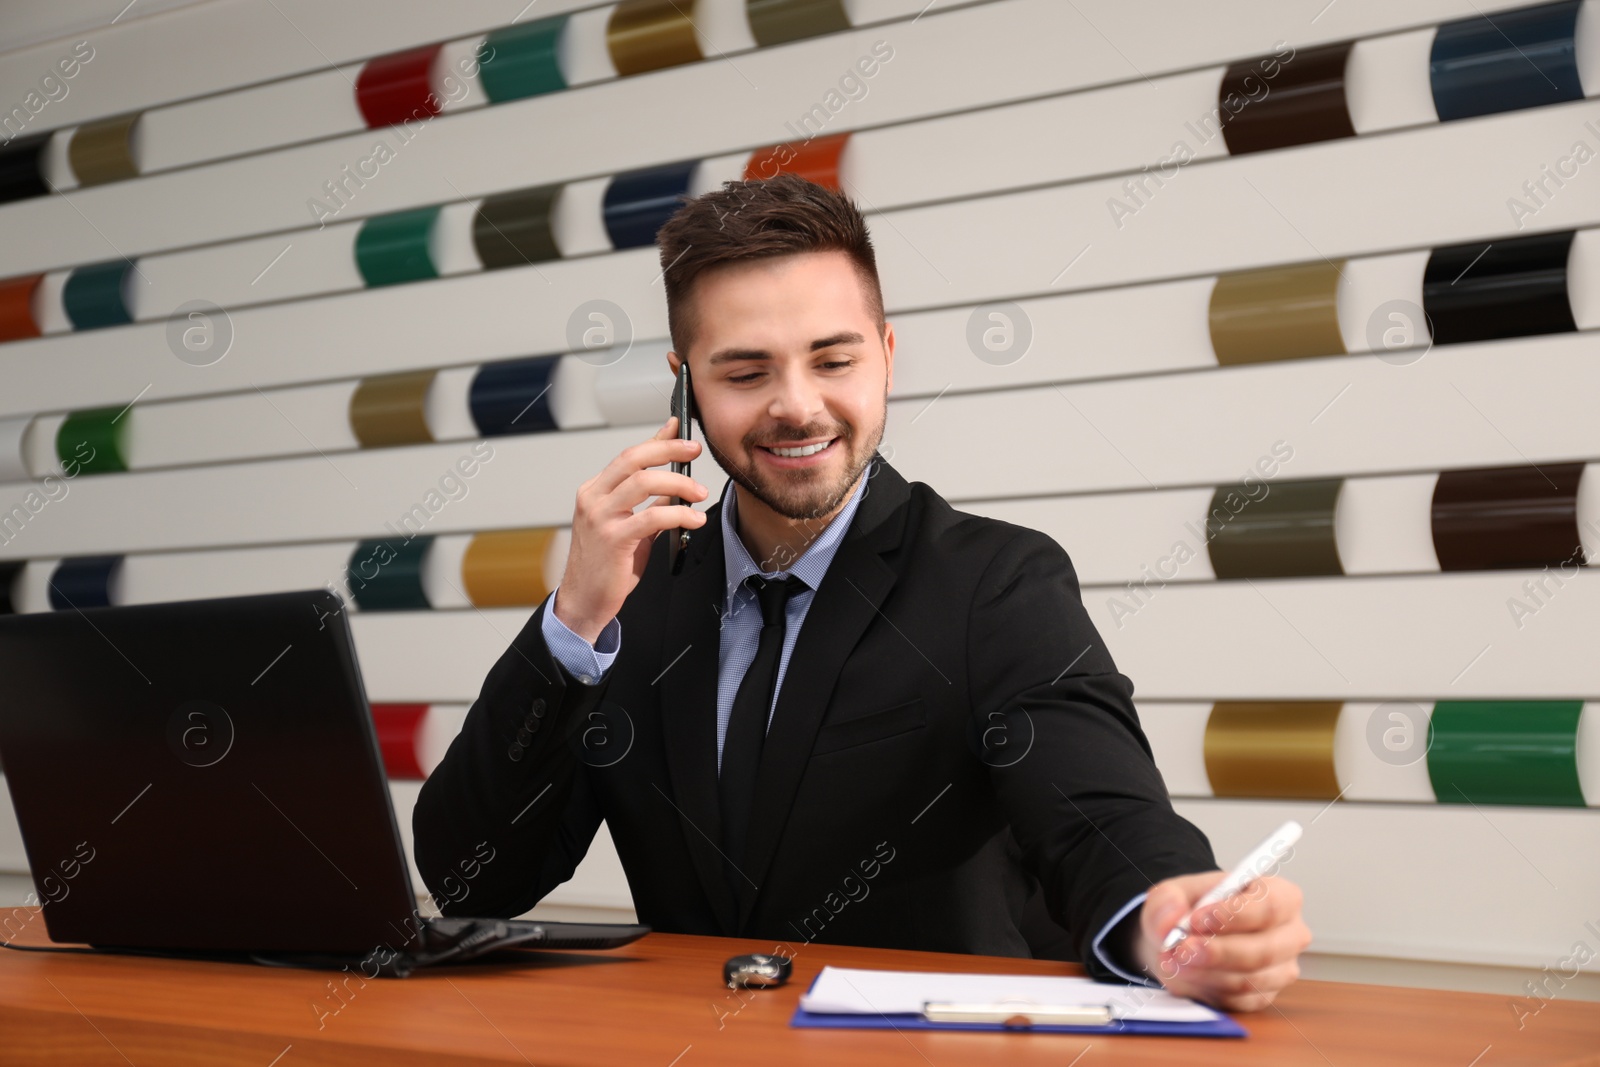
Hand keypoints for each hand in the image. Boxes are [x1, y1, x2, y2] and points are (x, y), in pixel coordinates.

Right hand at [554, 416, 707, 642]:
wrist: (584, 601)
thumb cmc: (605, 565)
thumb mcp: (628, 526)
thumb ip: (648, 503)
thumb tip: (674, 483)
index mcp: (595, 492)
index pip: (629, 456)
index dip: (657, 440)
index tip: (680, 428)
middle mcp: (594, 499)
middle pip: (634, 459)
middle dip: (669, 450)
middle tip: (695, 451)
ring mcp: (600, 518)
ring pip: (644, 482)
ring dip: (679, 484)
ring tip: (699, 494)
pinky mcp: (613, 539)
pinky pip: (652, 517)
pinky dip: (679, 515)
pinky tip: (694, 520)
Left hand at [1132, 872, 1310, 1011]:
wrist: (1185, 938)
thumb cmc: (1192, 909)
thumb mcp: (1172, 893)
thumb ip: (1167, 901)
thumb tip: (1172, 919)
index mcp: (1280, 896)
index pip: (1271, 906)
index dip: (1233, 915)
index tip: (1196, 920)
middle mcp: (1289, 935)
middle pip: (1263, 950)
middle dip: (1217, 952)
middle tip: (1181, 949)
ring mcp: (1280, 970)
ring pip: (1248, 980)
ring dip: (1205, 973)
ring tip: (1173, 960)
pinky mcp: (1263, 997)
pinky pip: (1237, 1001)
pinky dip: (1205, 990)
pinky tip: (1184, 974)